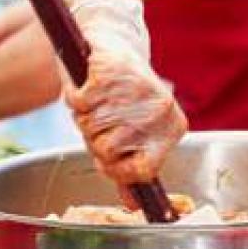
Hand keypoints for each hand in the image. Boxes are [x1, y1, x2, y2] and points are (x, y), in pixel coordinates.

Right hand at [63, 0, 185, 184]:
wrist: (113, 42)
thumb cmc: (123, 96)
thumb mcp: (134, 132)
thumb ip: (132, 168)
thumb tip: (132, 206)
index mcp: (172, 127)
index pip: (142, 171)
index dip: (117, 170)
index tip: (109, 159)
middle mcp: (159, 109)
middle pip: (108, 152)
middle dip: (95, 140)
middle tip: (102, 118)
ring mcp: (136, 91)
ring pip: (91, 129)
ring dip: (85, 118)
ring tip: (98, 101)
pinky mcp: (110, 73)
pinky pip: (79, 103)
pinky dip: (75, 96)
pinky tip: (87, 85)